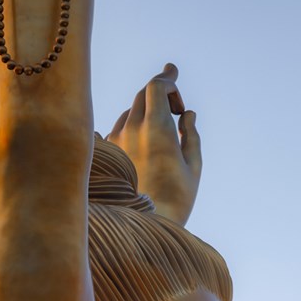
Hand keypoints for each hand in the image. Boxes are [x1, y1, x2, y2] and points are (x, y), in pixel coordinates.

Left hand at [107, 64, 200, 225]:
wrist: (145, 225)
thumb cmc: (176, 198)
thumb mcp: (193, 166)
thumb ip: (191, 134)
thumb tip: (187, 114)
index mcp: (156, 127)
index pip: (156, 86)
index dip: (168, 78)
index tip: (175, 75)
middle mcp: (132, 128)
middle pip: (143, 95)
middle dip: (160, 94)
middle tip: (176, 107)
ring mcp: (116, 140)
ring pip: (130, 112)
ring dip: (146, 112)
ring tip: (162, 132)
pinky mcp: (108, 154)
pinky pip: (118, 130)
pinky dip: (131, 128)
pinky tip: (139, 141)